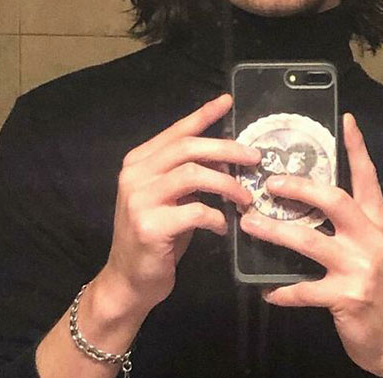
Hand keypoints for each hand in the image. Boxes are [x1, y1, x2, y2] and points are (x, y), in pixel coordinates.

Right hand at [98, 94, 259, 317]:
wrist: (128, 280)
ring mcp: (140, 199)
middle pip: (188, 148)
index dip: (203, 115)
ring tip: (246, 198)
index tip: (227, 102)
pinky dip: (217, 217)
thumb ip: (189, 172)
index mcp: (139, 161)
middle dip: (226, 149)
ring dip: (228, 184)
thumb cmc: (156, 235)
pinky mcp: (150, 226)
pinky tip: (223, 226)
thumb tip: (227, 154)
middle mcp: (135, 174)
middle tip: (254, 157)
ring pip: (194, 175)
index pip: (177, 131)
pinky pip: (196, 211)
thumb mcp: (170, 197)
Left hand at [240, 113, 382, 377]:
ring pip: (309, 241)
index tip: (345, 120)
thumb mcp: (371, 245)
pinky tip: (265, 289)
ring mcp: (360, 267)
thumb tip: (307, 195)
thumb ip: (348, 221)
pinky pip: (304, 289)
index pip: (368, 177)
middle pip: (334, 200)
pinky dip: (282, 289)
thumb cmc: (375, 282)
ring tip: (249, 225)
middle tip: (269, 183)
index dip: (356, 148)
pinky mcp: (346, 298)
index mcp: (378, 220)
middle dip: (298, 188)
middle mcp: (372, 237)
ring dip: (274, 231)